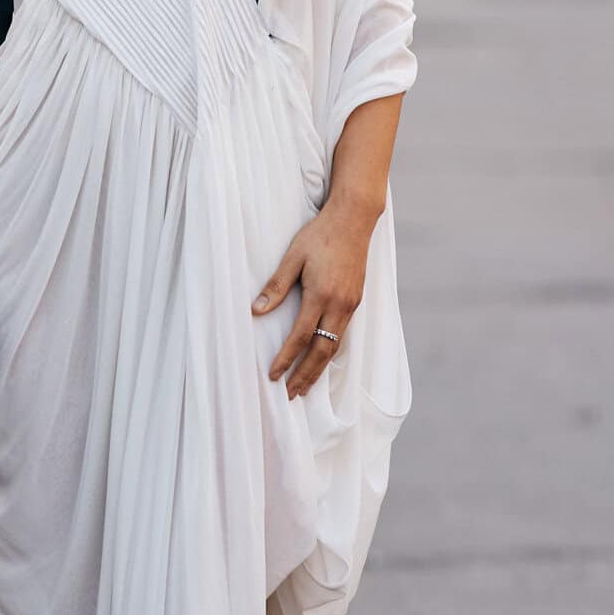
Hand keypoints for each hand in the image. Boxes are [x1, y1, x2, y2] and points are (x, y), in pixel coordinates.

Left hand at [253, 201, 373, 398]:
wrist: (354, 220)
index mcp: (320, 295)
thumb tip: (257, 311)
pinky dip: (331, 352)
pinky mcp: (356, 301)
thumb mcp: (292, 257)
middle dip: (305, 375)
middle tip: (290, 395)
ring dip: (319, 369)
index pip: (300, 337)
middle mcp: (339, 305)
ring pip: (335, 346)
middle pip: (321, 351)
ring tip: (305, 386)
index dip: (286, 359)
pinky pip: (343, 335)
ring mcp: (351, 305)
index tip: (273, 376)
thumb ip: (275, 286)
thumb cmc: (319, 235)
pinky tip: (322, 360)